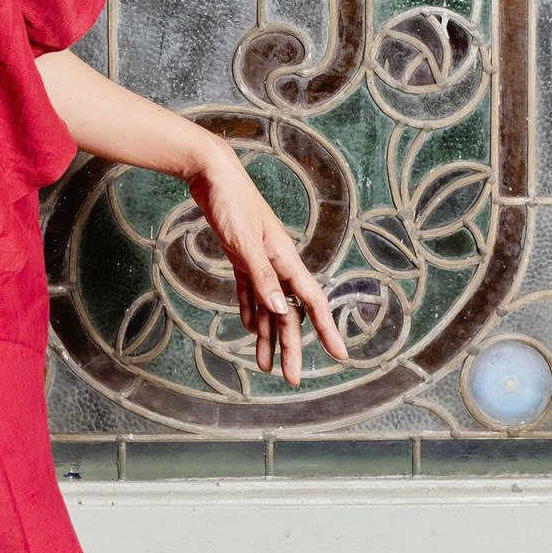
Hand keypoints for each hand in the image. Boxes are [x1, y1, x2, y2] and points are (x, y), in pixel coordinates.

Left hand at [182, 134, 349, 386]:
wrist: (211, 173)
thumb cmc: (231, 203)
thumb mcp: (243, 242)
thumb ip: (262, 276)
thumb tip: (281, 310)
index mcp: (284, 259)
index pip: (312, 301)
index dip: (326, 329)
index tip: (339, 355)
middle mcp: (276, 263)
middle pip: (289, 313)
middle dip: (290, 346)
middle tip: (290, 378)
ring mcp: (259, 259)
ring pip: (269, 307)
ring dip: (268, 336)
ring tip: (265, 366)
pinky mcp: (241, 255)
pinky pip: (251, 291)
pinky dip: (252, 311)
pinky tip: (251, 328)